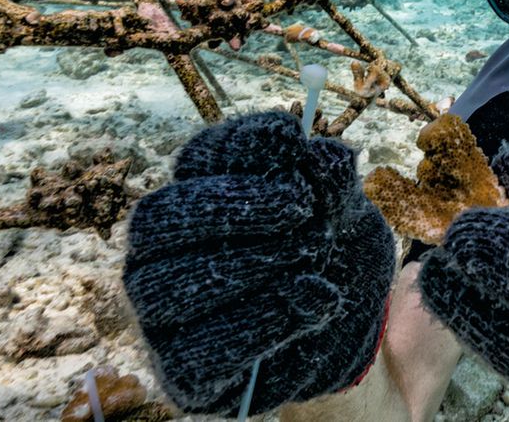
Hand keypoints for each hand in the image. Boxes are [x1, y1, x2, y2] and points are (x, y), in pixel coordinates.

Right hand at [122, 111, 394, 414]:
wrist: (352, 337)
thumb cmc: (333, 262)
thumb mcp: (346, 216)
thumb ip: (333, 184)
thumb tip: (322, 153)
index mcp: (197, 199)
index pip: (196, 160)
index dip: (239, 145)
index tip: (290, 137)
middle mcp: (162, 255)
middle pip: (157, 219)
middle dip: (230, 206)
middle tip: (300, 204)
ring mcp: (163, 316)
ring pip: (167, 284)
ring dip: (247, 264)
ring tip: (311, 257)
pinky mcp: (183, 371)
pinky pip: (198, 349)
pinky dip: (260, 322)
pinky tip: (307, 300)